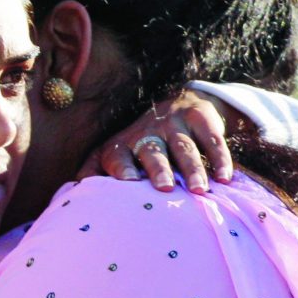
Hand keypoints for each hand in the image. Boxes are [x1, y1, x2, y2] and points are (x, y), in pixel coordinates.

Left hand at [79, 89, 234, 192]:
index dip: (121, 168)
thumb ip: (95, 170)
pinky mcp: (201, 118)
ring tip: (199, 190)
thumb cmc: (143, 143)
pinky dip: (219, 159)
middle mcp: (148, 131)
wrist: (181, 103)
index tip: (127, 183)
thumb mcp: (117, 152)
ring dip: (193, 169)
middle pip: (152, 151)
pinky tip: (225, 179)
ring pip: (184, 148)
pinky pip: (212, 139)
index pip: (118, 154)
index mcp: (124, 143)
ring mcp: (176, 123)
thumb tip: (73, 194)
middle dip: (158, 169)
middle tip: (165, 188)